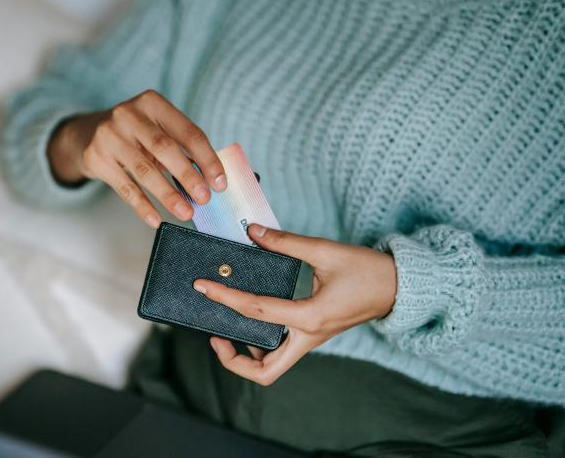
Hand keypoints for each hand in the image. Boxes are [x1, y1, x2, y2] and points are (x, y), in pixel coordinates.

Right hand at [48, 90, 225, 227]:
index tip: (220, 182)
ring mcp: (109, 136)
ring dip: (168, 195)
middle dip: (188, 175)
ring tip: (185, 213)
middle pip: (165, 148)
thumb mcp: (156, 130)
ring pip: (144, 170)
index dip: (207, 158)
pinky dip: (142, 206)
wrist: (86, 135)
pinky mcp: (96, 158)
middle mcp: (128, 114)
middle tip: (204, 199)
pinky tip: (156, 219)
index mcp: (152, 102)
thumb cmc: (134, 135)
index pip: (188, 132)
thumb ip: (181, 148)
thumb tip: (211, 181)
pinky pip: (124, 187)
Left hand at [193, 224, 396, 385]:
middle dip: (233, 360)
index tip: (204, 287)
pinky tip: (252, 319)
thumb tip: (252, 232)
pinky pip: (282, 350)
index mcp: (310, 316)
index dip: (225, 297)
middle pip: (264, 371)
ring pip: (272, 366)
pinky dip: (261, 344)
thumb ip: (286, 242)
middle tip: (214, 335)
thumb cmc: (368, 270)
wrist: (399, 286)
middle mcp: (308, 336)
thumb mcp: (326, 250)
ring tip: (227, 331)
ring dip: (246, 357)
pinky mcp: (313, 335)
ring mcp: (311, 339)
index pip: (256, 311)